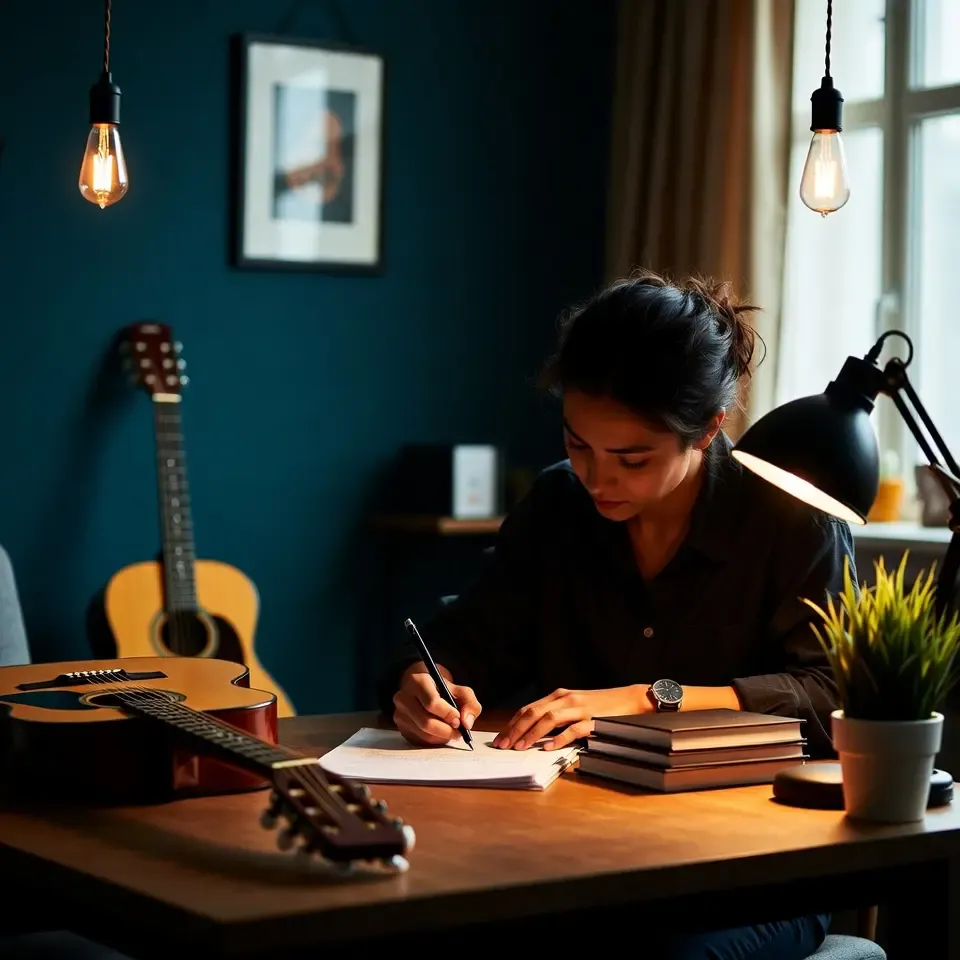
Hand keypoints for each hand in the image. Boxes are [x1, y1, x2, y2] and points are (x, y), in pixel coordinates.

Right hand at [392, 662, 481, 746]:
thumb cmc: (442, 690)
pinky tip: (442, 734)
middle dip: (446, 730)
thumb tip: (466, 723)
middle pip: (426, 722)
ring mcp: (400, 713)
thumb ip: (470, 703)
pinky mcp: (400, 726)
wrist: (423, 689)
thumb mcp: (460, 690)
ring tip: (453, 733)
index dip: (447, 714)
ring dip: (441, 737)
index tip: (458, 719)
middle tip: (459, 732)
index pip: (431, 703)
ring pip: (423, 733)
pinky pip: (419, 739)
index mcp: (418, 682)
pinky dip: (434, 740)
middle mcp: (404, 697)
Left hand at [493, 685, 648, 750]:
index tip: (501, 737)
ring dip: (531, 733)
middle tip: (503, 745)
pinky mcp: (593, 720)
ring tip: (520, 747)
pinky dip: (558, 739)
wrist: (631, 699)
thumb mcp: (575, 706)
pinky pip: (573, 730)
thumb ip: (557, 715)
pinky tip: (548, 748)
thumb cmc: (602, 706)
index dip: (512, 723)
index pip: (529, 708)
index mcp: (560, 696)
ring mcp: (579, 708)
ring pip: (548, 719)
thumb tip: (535, 732)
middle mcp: (566, 699)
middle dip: (515, 729)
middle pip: (533, 712)